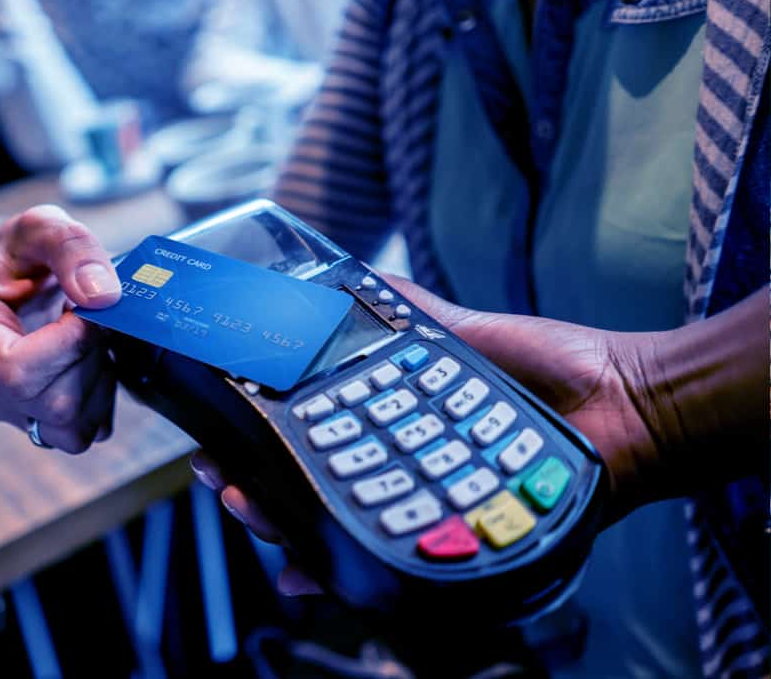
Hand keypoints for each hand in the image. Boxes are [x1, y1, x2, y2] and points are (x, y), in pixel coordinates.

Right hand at [0, 205, 121, 452]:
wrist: (25, 274)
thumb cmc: (26, 251)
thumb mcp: (44, 225)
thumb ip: (73, 247)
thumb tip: (100, 296)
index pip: (15, 370)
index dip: (68, 345)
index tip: (85, 309)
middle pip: (50, 401)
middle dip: (89, 358)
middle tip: (92, 318)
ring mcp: (4, 405)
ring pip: (69, 426)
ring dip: (98, 379)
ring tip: (90, 337)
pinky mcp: (34, 421)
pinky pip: (80, 433)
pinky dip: (100, 400)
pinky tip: (92, 361)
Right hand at [193, 274, 662, 595]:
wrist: (628, 404)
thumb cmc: (555, 368)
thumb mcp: (468, 334)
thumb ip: (413, 313)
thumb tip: (353, 273)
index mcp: (395, 420)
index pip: (314, 435)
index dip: (261, 439)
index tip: (220, 434)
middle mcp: (402, 467)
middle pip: (312, 489)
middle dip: (256, 489)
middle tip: (224, 480)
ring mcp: (425, 505)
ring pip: (340, 530)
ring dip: (286, 530)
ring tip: (255, 514)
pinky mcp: (456, 537)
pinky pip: (394, 563)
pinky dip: (348, 573)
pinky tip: (311, 575)